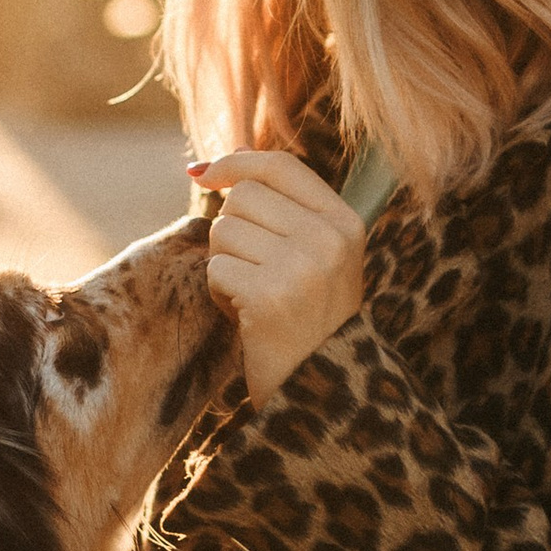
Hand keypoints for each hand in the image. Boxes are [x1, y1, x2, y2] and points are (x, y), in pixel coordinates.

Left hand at [188, 149, 363, 407]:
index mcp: (346, 222)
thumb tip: (222, 159)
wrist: (323, 392)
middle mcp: (329, 239)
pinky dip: (218, 293)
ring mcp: (301, 267)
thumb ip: (282, 208)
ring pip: (223, 231)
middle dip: (230, 231)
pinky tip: (244, 316)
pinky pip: (216, 269)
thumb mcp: (315, 257)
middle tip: (251, 270)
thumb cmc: (308, 320)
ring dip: (223, 264)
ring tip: (251, 295)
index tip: (204, 173)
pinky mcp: (269, 296)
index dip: (236, 163)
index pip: (281, 166)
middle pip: (243, 197)